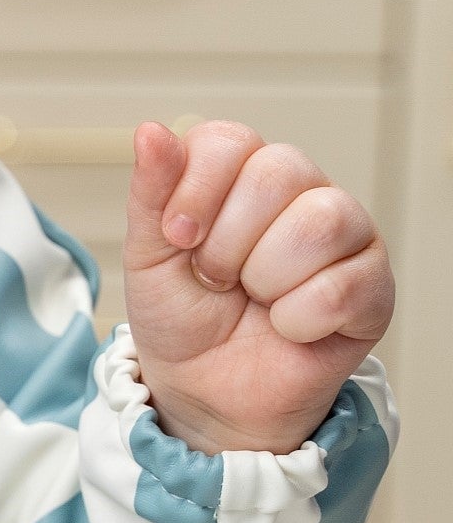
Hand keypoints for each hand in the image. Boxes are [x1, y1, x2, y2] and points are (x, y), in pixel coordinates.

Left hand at [122, 121, 394, 454]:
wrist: (205, 391)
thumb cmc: (180, 315)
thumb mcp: (148, 253)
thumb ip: (151, 192)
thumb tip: (151, 131)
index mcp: (242, 172)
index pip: (230, 140)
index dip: (196, 189)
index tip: (178, 237)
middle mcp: (301, 191)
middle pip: (278, 172)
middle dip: (227, 241)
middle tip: (216, 278)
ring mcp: (346, 237)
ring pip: (320, 221)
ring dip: (264, 277)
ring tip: (253, 299)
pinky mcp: (374, 288)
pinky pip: (343, 286)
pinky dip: (296, 319)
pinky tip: (286, 326)